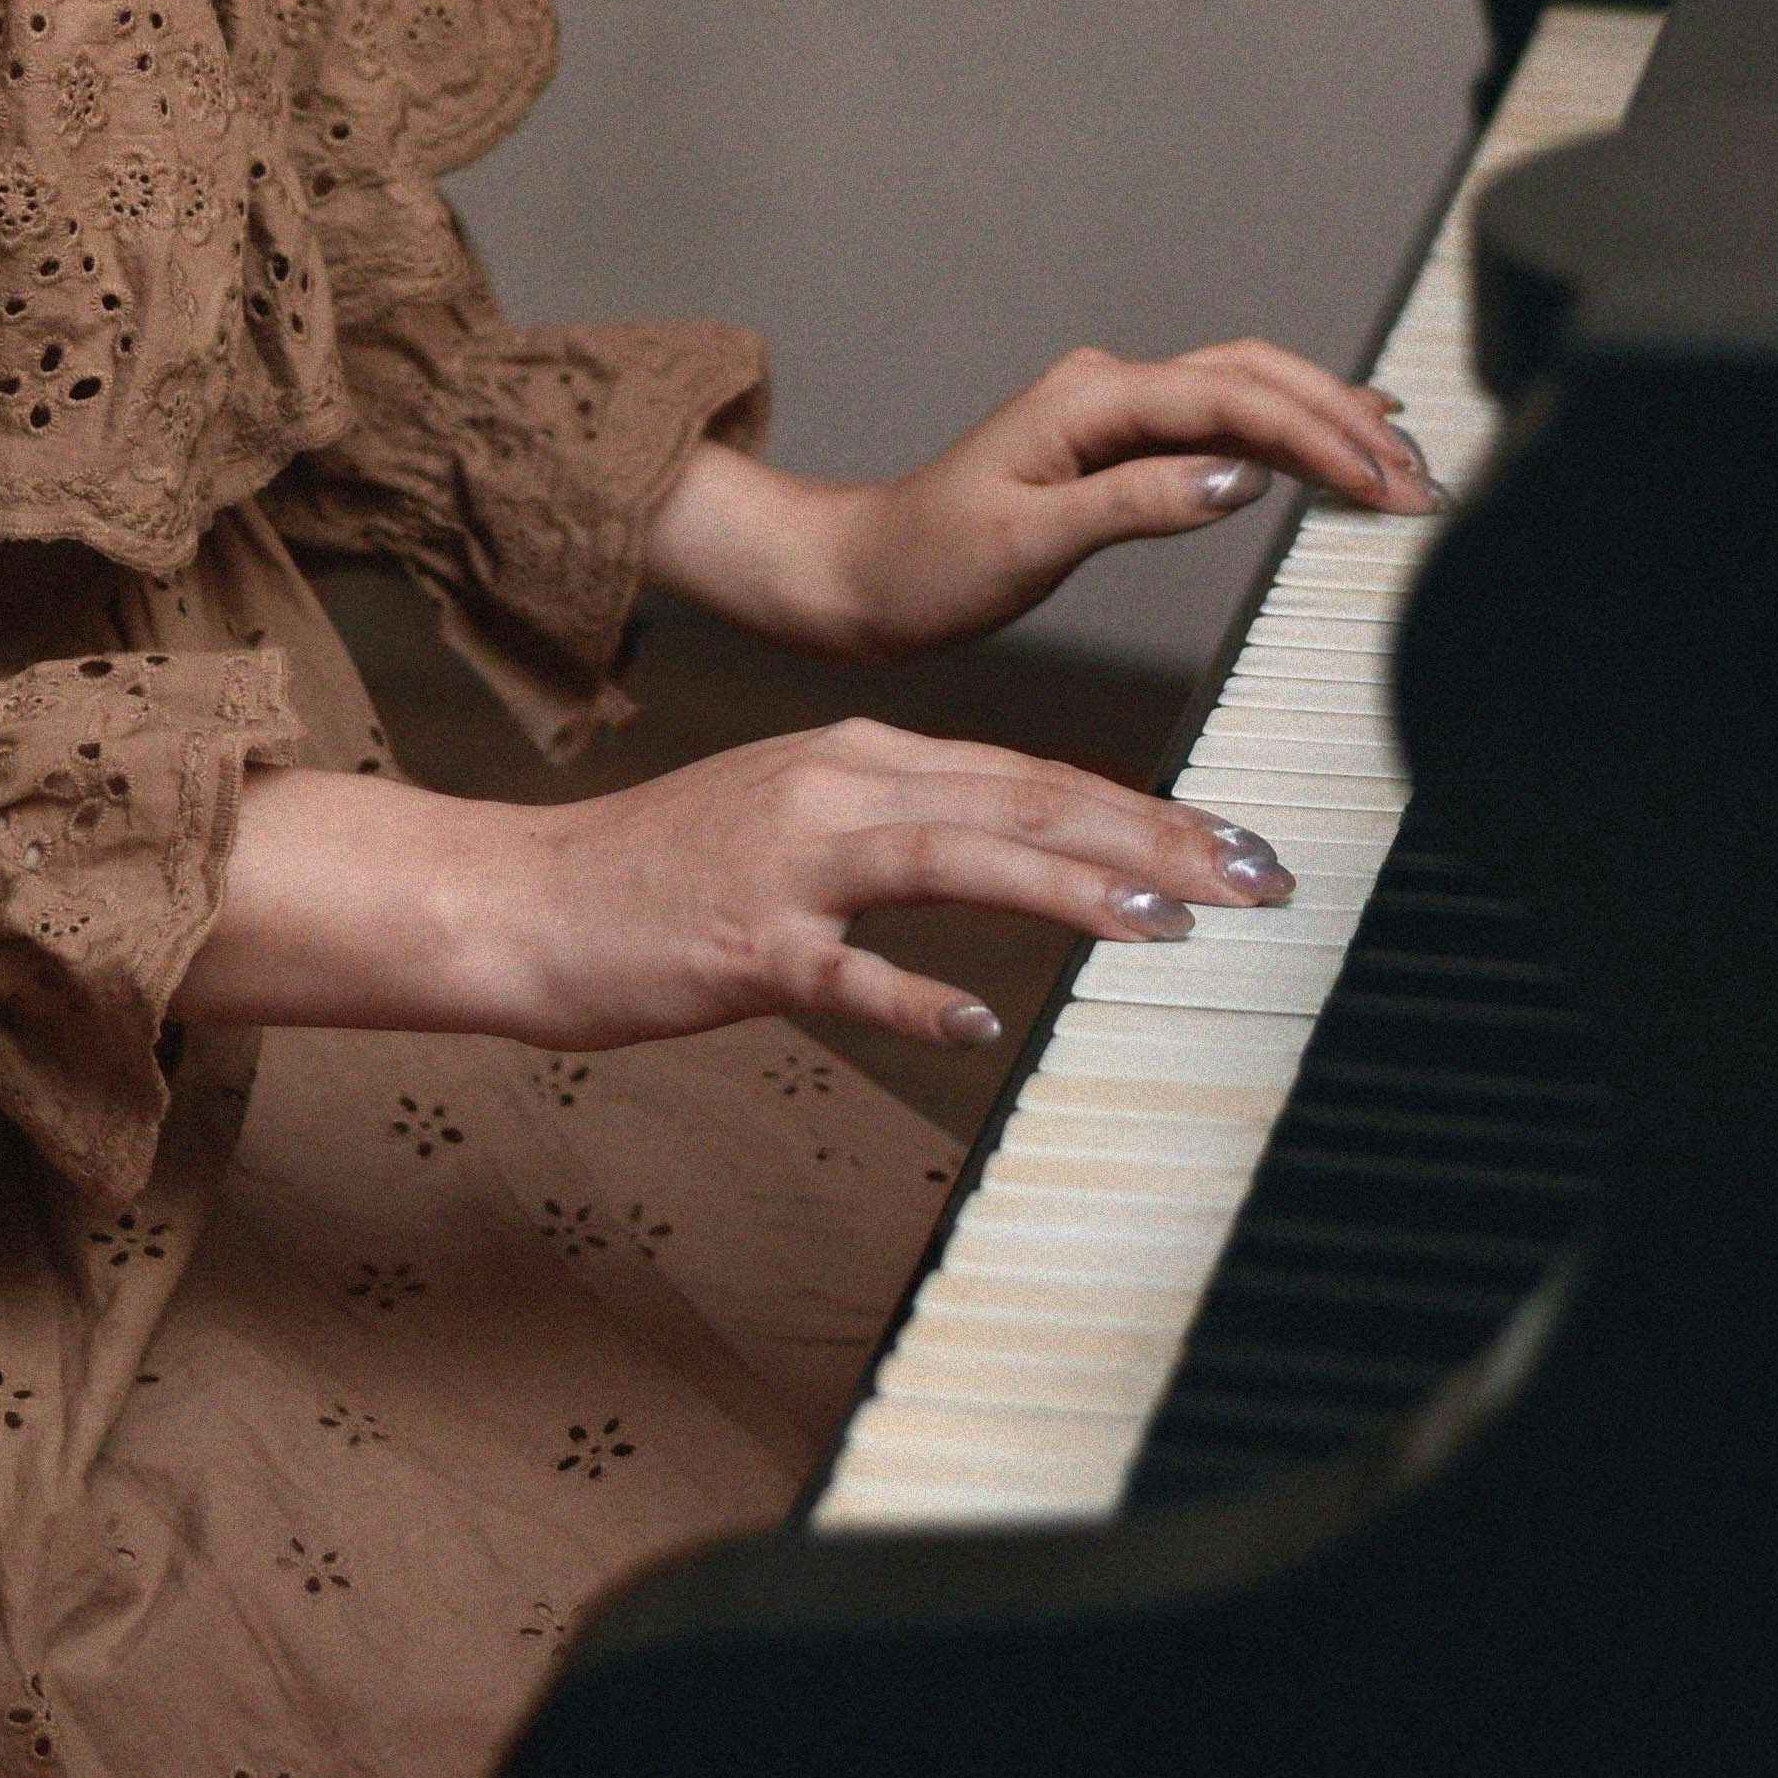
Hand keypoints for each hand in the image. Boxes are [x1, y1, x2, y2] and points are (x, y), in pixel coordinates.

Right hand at [174, 729, 1297, 1061]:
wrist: (521, 900)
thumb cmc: (661, 877)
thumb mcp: (794, 816)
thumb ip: (905, 825)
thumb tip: (1021, 844)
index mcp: (858, 757)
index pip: (1031, 774)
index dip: (1143, 806)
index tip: (1236, 840)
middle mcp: (836, 788)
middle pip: (1020, 802)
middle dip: (1150, 838)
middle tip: (1257, 875)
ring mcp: (787, 863)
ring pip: (953, 857)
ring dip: (1067, 885)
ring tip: (1167, 923)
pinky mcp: (738, 944)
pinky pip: (841, 971)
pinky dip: (914, 992)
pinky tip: (981, 1021)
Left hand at [642, 339, 1432, 663]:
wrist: (856, 576)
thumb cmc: (926, 566)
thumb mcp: (1028, 542)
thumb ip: (1136, 503)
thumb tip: (1239, 477)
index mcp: (1092, 399)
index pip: (1233, 402)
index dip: (1319, 436)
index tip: (1385, 483)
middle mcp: (1108, 387)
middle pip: (1255, 377)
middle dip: (1345, 420)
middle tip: (1420, 480)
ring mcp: (1113, 410)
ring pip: (1244, 390)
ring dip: (1325, 419)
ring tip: (1402, 459)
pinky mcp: (1115, 441)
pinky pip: (1220, 417)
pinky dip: (1286, 427)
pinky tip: (1330, 440)